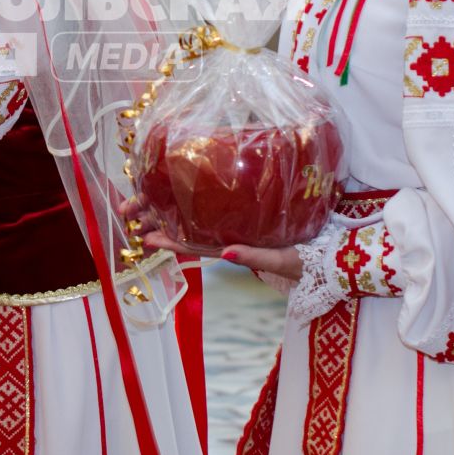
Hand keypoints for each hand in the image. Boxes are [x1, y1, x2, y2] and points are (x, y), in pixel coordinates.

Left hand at [116, 194, 303, 280]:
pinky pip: (207, 212)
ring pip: (190, 220)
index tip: (145, 234)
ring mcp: (231, 227)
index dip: (168, 239)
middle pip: (184, 230)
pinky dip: (187, 206)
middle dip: (155, 220)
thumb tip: (226, 254)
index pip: (193, 245)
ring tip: (138, 203)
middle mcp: (226, 238)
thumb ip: (254, 257)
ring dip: (164, 211)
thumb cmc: (303, 260)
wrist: (324, 255)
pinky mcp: (240, 217)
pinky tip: (173, 194)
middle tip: (128, 211)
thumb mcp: (281, 260)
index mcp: (232, 249)